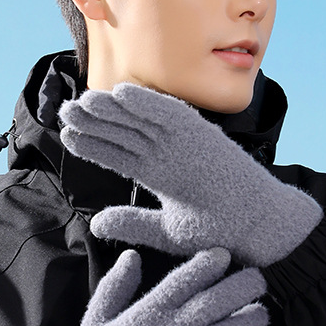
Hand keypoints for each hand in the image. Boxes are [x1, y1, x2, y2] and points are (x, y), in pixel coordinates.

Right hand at [36, 248, 267, 325]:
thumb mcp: (95, 320)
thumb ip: (115, 286)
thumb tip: (131, 255)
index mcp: (146, 314)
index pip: (182, 281)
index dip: (206, 265)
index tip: (224, 255)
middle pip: (213, 303)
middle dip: (241, 287)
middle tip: (259, 278)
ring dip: (250, 320)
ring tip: (263, 312)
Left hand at [59, 83, 322, 265]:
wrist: (260, 229)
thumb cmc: (220, 232)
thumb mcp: (167, 232)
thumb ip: (133, 223)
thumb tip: (95, 224)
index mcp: (161, 174)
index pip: (119, 154)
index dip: (93, 144)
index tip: (66, 135)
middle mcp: (170, 154)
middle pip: (125, 132)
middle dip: (95, 122)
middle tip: (65, 111)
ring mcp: (186, 143)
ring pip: (142, 120)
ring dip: (113, 109)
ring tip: (82, 101)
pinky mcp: (204, 136)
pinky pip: (172, 114)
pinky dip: (148, 102)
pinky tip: (120, 93)